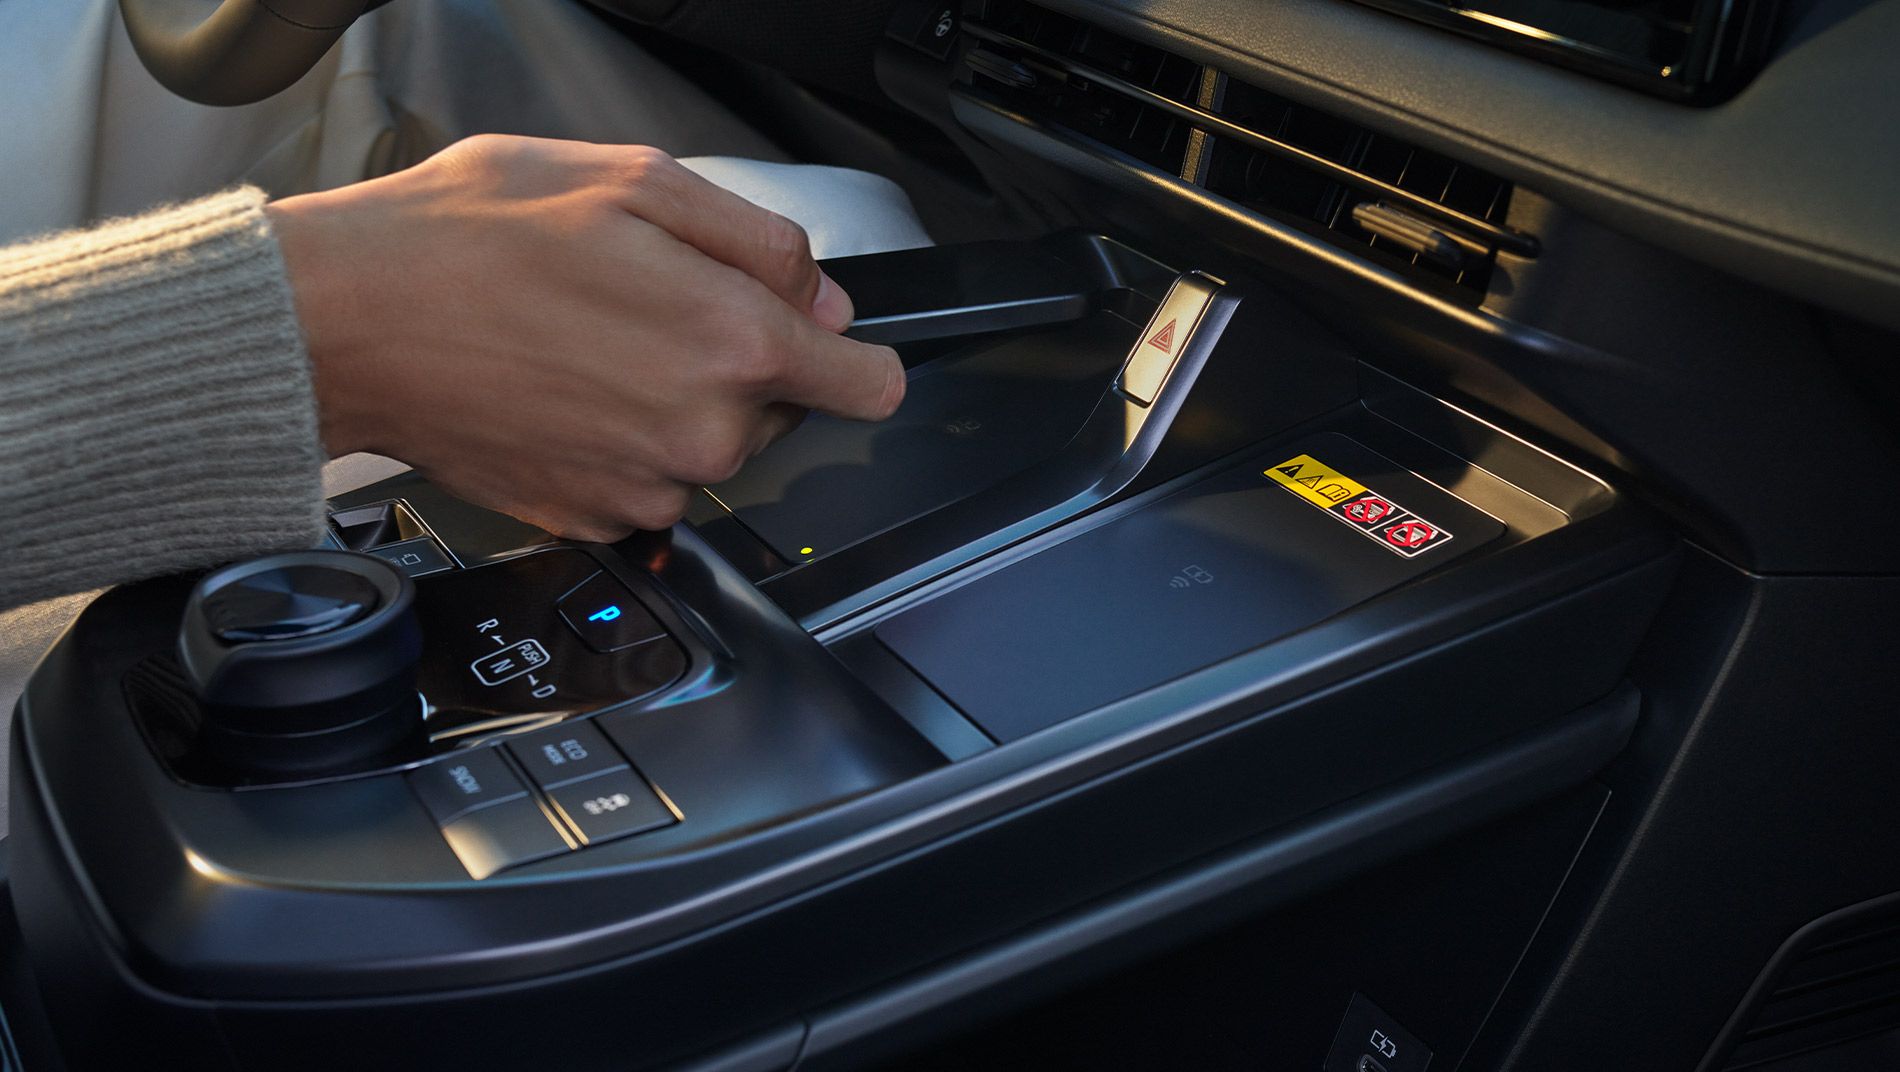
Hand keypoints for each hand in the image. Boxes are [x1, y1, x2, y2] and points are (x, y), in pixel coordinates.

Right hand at [267, 134, 904, 540]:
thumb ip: (757, 241)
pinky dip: (620, 441)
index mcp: (732, 342)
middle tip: (645, 303)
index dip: (854, 355)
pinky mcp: (593, 517)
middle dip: (737, 358)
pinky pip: (647, 480)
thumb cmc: (467, 240)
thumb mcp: (633, 180)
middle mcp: (704, 432)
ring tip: (587, 339)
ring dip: (674, 399)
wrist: (347, 324)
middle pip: (779, 407)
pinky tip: (561, 388)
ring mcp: (647, 487)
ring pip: (709, 444)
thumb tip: (824, 296)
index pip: (868, 385)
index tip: (835, 346)